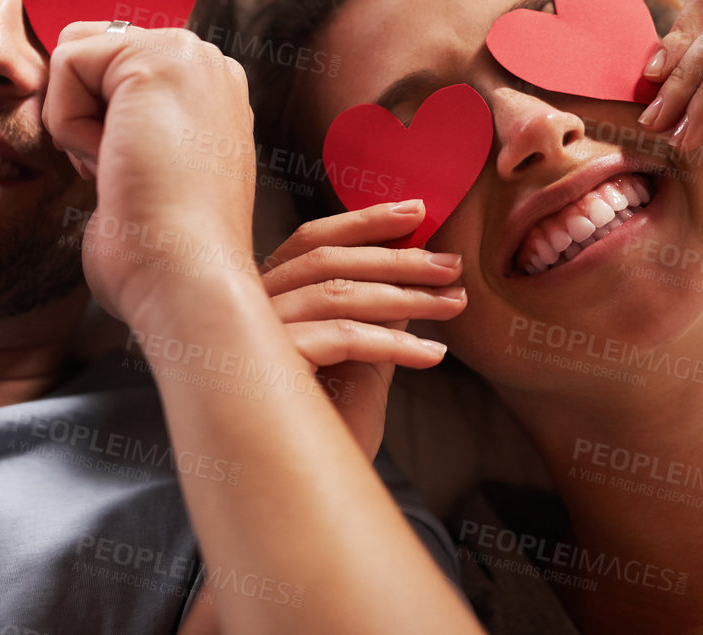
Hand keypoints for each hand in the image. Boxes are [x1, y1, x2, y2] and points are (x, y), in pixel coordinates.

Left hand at [41, 22, 258, 325]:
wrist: (185, 278)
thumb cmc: (161, 255)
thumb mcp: (147, 177)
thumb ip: (129, 132)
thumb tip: (93, 132)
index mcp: (209, 93)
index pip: (112, 68)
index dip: (95, 121)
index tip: (128, 173)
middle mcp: (206, 65)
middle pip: (90, 51)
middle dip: (81, 112)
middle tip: (121, 170)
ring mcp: (189, 56)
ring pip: (75, 55)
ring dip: (75, 120)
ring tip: (121, 166)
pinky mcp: (156, 59)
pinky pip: (65, 64)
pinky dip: (69, 123)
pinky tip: (114, 160)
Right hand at [262, 202, 464, 458]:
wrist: (290, 491)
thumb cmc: (320, 425)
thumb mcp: (351, 360)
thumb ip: (368, 316)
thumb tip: (409, 277)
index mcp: (263, 296)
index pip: (312, 240)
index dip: (365, 221)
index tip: (417, 211)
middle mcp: (248, 307)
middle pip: (329, 260)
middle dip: (398, 257)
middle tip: (453, 265)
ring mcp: (254, 334)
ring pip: (338, 294)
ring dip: (406, 297)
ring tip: (454, 304)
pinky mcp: (272, 365)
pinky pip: (343, 338)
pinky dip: (394, 343)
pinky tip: (433, 355)